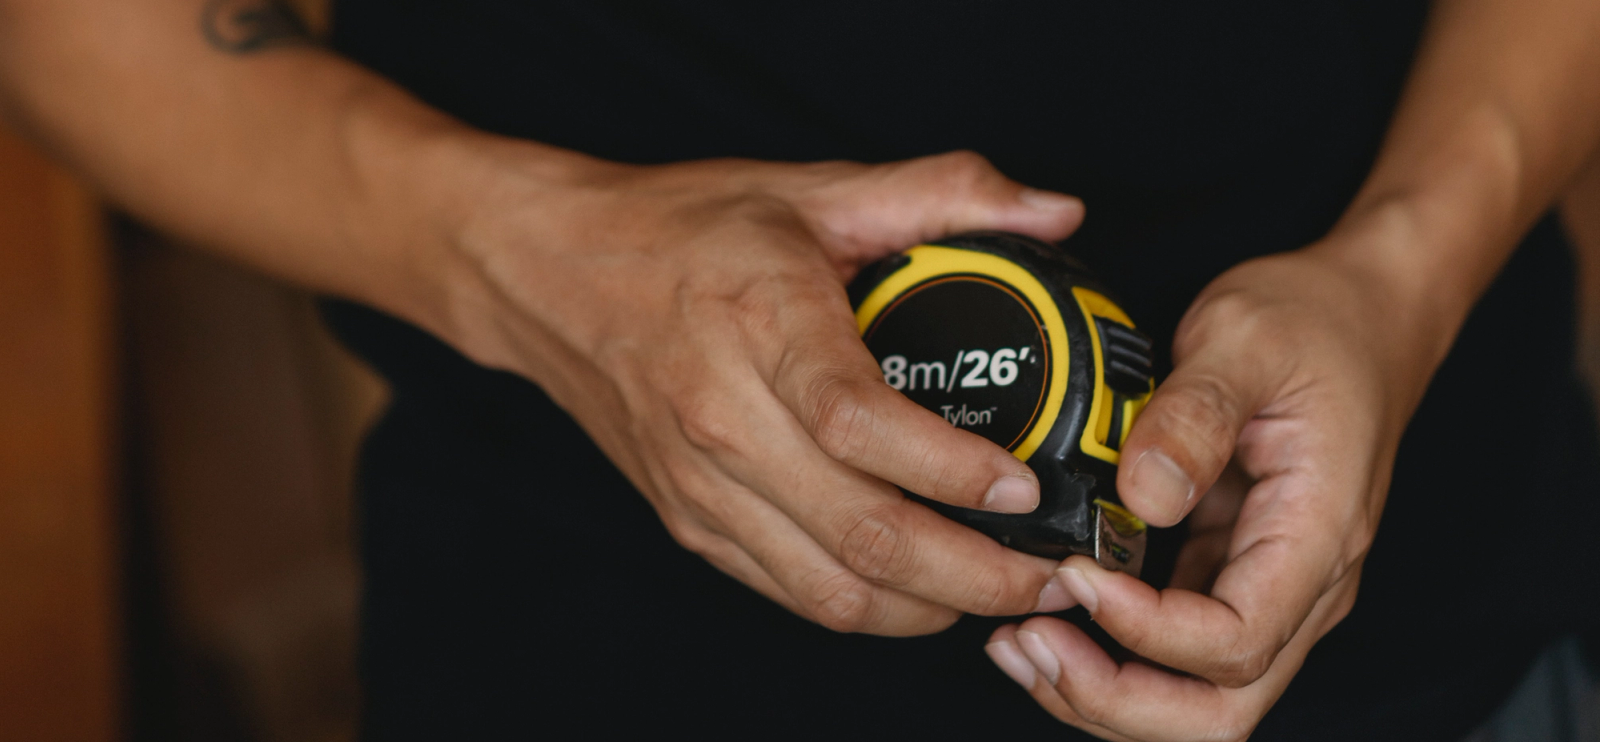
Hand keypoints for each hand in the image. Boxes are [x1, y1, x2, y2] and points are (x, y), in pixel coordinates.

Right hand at [440, 146, 1087, 634]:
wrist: (548, 274)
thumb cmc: (680, 231)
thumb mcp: (810, 188)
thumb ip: (941, 192)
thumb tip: (1056, 211)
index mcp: (760, 324)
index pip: (858, 423)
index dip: (951, 470)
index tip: (1022, 486)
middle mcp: (722, 420)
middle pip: (862, 533)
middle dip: (975, 575)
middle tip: (1049, 575)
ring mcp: (701, 484)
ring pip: (832, 588)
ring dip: (931, 608)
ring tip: (1003, 592)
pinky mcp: (689, 521)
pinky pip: (791, 593)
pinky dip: (869, 610)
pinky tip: (923, 591)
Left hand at [983, 227, 1448, 738]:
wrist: (1365, 310)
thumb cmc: (1317, 320)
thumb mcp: (1245, 336)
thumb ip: (1194, 413)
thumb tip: (1143, 492)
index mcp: (1317, 532)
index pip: (1237, 640)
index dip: (1148, 632)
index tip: (1078, 575)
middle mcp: (1302, 581)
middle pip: (1220, 709)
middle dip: (1118, 700)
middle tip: (1032, 643)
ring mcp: (1266, 584)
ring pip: (1196, 698)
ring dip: (1105, 694)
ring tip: (1020, 644)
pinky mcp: (1228, 570)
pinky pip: (1174, 650)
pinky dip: (1109, 655)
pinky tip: (1044, 619)